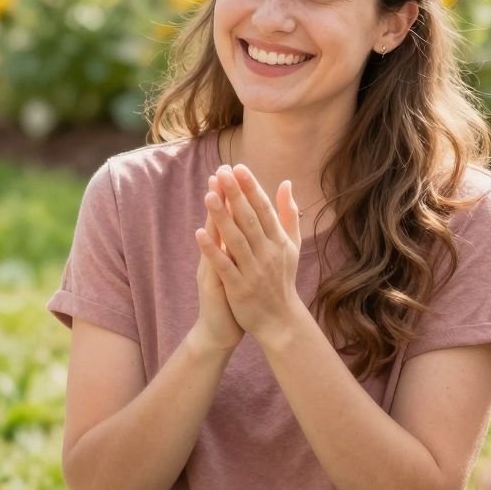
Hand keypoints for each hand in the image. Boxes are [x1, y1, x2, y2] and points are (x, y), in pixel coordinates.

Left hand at [198, 165, 304, 342]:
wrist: (281, 321)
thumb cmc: (283, 279)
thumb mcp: (292, 246)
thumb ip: (289, 214)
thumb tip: (287, 183)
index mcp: (279, 241)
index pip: (264, 209)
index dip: (251, 188)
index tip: (238, 168)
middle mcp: (268, 253)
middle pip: (250, 219)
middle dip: (235, 195)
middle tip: (222, 172)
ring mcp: (254, 271)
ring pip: (236, 240)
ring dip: (222, 217)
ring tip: (208, 195)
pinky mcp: (240, 288)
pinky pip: (224, 266)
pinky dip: (212, 250)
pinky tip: (198, 233)